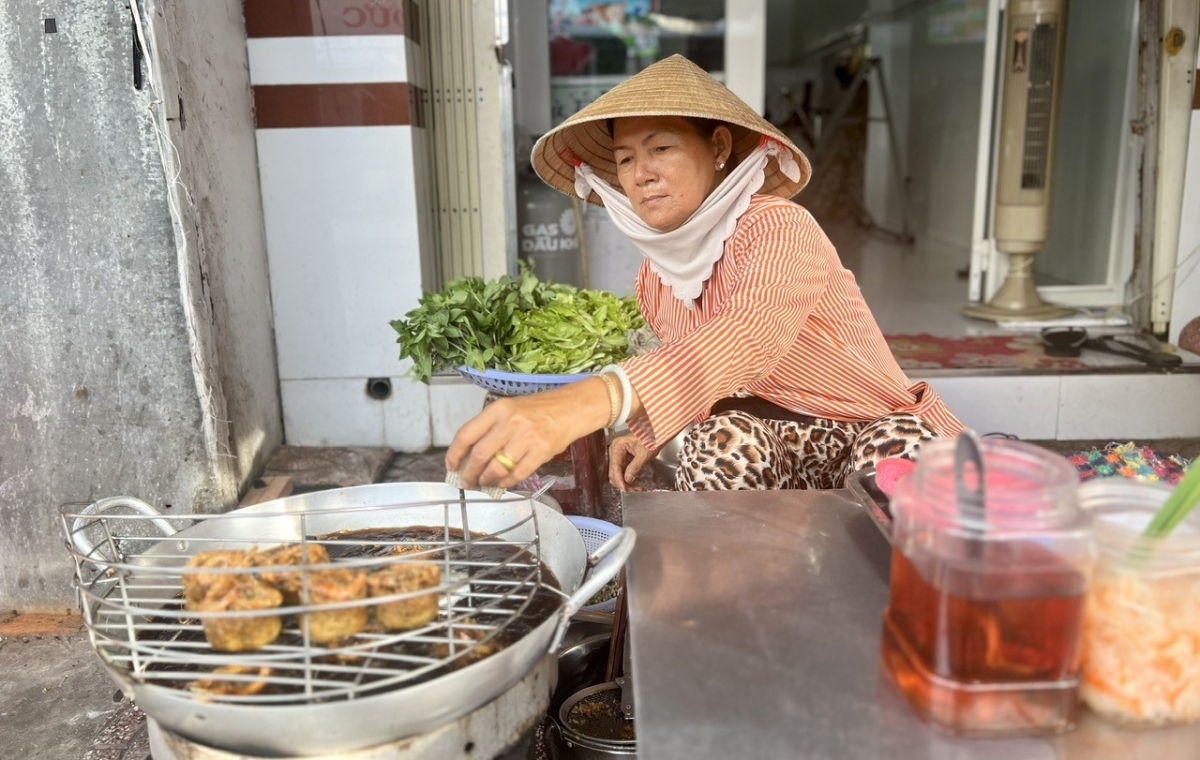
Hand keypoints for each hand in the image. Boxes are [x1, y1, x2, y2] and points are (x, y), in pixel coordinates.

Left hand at [446, 379, 610, 489]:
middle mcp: (510, 422)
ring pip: (497, 467)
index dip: (455, 454)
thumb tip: (471, 455)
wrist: (571, 408)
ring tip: (484, 483)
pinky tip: (502, 484)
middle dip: (470, 473)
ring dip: (487, 480)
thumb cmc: (539, 409)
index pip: (466, 434)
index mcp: (498, 409)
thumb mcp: (510, 409)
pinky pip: (517, 474)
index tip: (451, 466)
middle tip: (467, 482)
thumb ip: (491, 428)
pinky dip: (506, 483)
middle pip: (480, 454)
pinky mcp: (541, 452)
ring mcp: (527, 438)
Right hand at [608, 434, 658, 491]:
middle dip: (622, 482)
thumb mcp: (644, 453)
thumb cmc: (652, 437)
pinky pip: (622, 471)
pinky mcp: (624, 458)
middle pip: (614, 471)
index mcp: (618, 446)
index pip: (615, 466)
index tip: (624, 488)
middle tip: (631, 490)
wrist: (658, 433)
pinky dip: (627, 478)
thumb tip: (627, 479)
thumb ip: (635, 466)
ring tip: (635, 488)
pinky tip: (634, 484)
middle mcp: (616, 450)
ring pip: (617, 473)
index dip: (619, 479)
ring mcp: (619, 454)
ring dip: (624, 482)